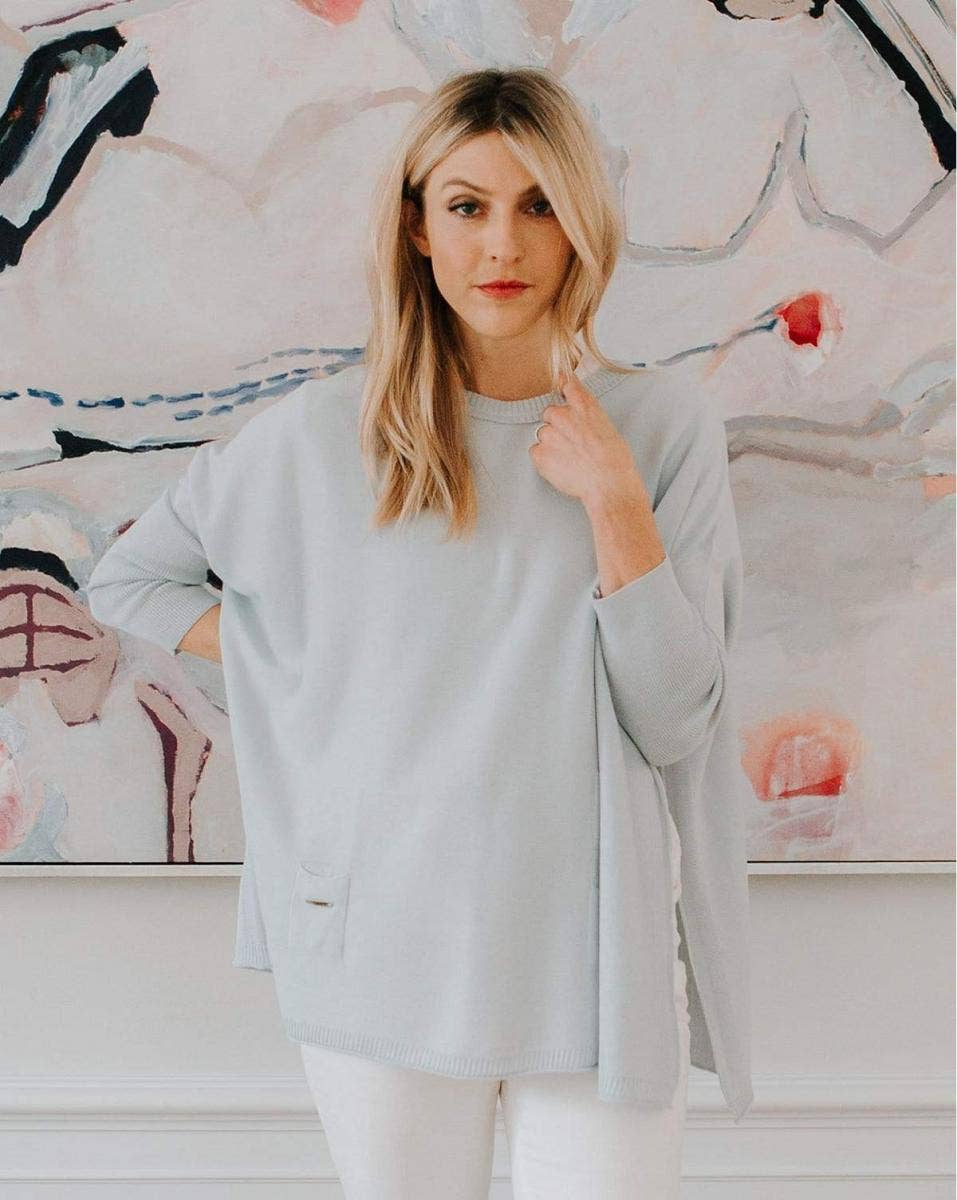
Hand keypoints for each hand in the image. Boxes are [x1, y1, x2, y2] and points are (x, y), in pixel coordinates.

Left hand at [528, 369, 646, 507]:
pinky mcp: (539, 453)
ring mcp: (548, 434)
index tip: (562, 391)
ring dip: (551, 444)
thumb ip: (588, 417)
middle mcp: (562, 415)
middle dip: (557, 426)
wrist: (608, 484)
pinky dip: (545, 460)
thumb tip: (580, 420)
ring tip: (569, 459)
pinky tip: (561, 467)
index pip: (566, 385)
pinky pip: (536, 452)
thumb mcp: (607, 427)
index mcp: (583, 405)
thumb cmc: (614, 459)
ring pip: (543, 434)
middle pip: (549, 413)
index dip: (564, 390)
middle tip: (571, 442)